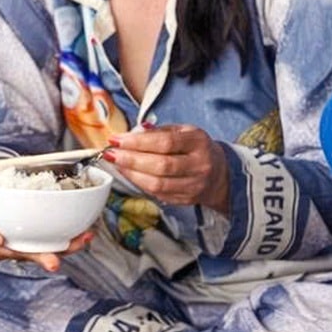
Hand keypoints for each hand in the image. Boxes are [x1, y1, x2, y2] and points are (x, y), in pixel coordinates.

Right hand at [0, 213, 94, 272]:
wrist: (1, 185)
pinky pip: (55, 244)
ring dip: (62, 251)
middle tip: (53, 263)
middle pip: (17, 253)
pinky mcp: (39, 240)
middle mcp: (2, 241)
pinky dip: (71, 241)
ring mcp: (22, 243)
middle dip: (37, 258)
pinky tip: (86, 233)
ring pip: (40, 253)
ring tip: (79, 243)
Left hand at [102, 123, 230, 212]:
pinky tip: (130, 174)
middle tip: (111, 154)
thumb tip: (134, 132)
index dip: (138, 142)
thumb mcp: (184, 131)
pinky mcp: (186, 200)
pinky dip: (140, 184)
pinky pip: (158, 194)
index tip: (117, 140)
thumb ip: (160, 131)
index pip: (165, 142)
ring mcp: (194, 185)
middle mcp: (199, 165)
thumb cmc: (197, 148)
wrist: (220, 174)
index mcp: (198, 142)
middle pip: (161, 165)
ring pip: (158, 184)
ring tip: (117, 164)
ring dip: (132, 174)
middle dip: (131, 160)